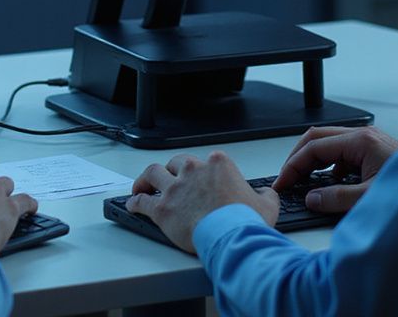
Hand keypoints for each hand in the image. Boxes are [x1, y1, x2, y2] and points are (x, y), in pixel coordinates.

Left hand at [126, 151, 278, 253]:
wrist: (232, 237)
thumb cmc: (246, 221)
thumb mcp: (267, 205)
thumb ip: (265, 195)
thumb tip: (265, 194)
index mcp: (217, 164)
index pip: (206, 161)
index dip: (203, 172)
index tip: (202, 181)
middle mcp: (194, 170)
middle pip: (176, 162)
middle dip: (171, 169)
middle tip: (168, 178)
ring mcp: (176, 188)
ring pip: (153, 173)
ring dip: (146, 178)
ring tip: (141, 184)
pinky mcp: (163, 208)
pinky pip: (142, 201)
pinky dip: (135, 202)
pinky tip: (131, 204)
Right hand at [272, 125, 397, 213]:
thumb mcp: (370, 199)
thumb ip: (337, 198)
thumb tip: (312, 198)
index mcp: (362, 141)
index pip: (314, 146)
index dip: (294, 165)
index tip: (283, 182)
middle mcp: (366, 136)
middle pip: (318, 138)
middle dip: (299, 158)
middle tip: (288, 179)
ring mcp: (372, 143)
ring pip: (331, 144)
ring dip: (315, 162)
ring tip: (305, 183)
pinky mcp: (378, 153)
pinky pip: (345, 154)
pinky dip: (332, 167)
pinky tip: (334, 185)